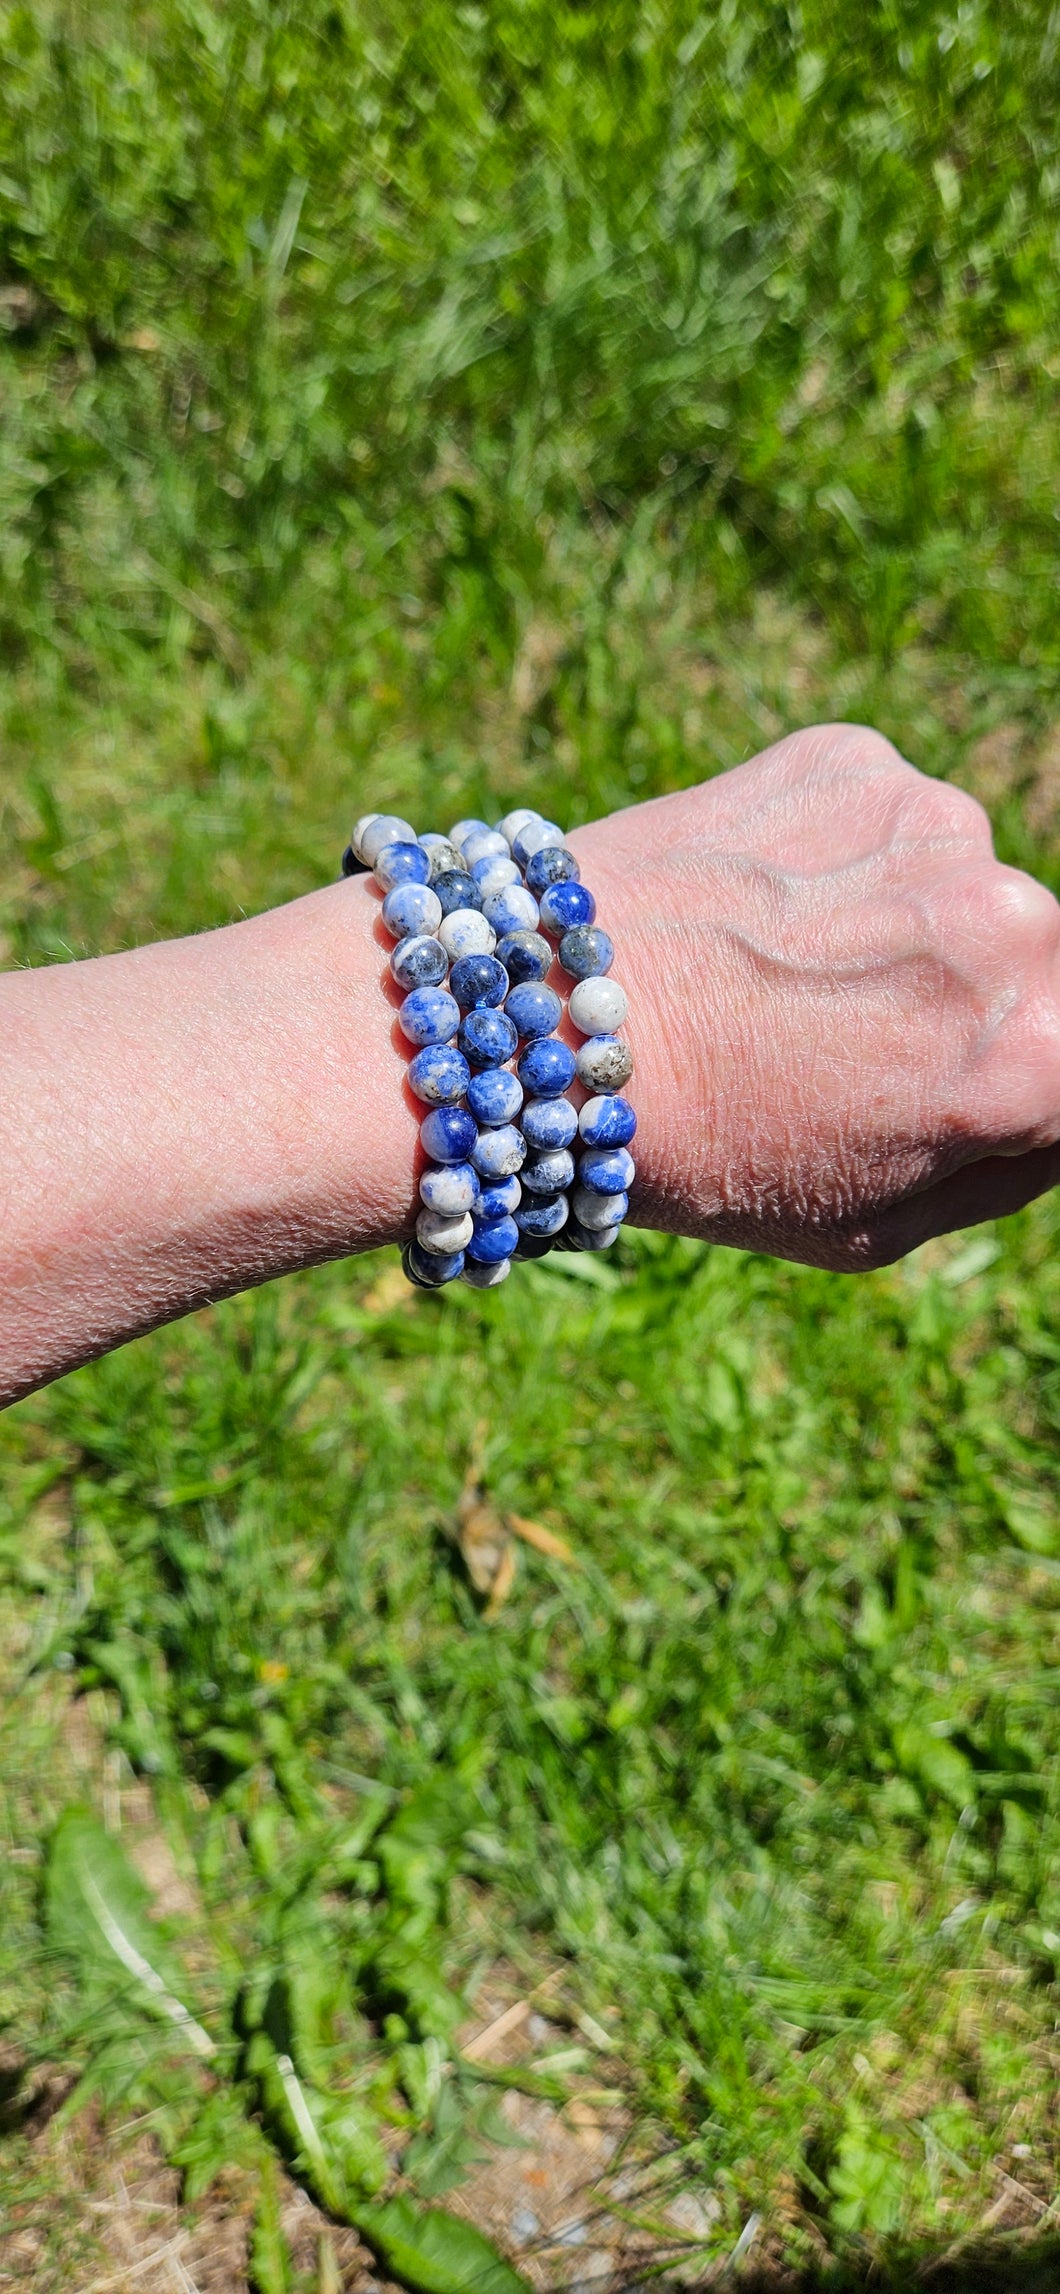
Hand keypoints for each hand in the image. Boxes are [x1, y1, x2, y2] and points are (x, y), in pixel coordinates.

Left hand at [571, 724, 1059, 1267]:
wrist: (546, 1027)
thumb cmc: (710, 1153)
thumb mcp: (880, 1224)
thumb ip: (1011, 1158)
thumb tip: (1053, 1097)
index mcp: (1040, 1052)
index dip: (1017, 1076)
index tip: (946, 1080)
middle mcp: (1013, 920)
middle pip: (1037, 956)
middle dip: (970, 994)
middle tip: (849, 1037)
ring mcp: (935, 824)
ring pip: (959, 877)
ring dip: (902, 918)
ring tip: (782, 972)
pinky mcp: (854, 759)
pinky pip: (882, 817)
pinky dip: (836, 856)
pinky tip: (754, 910)